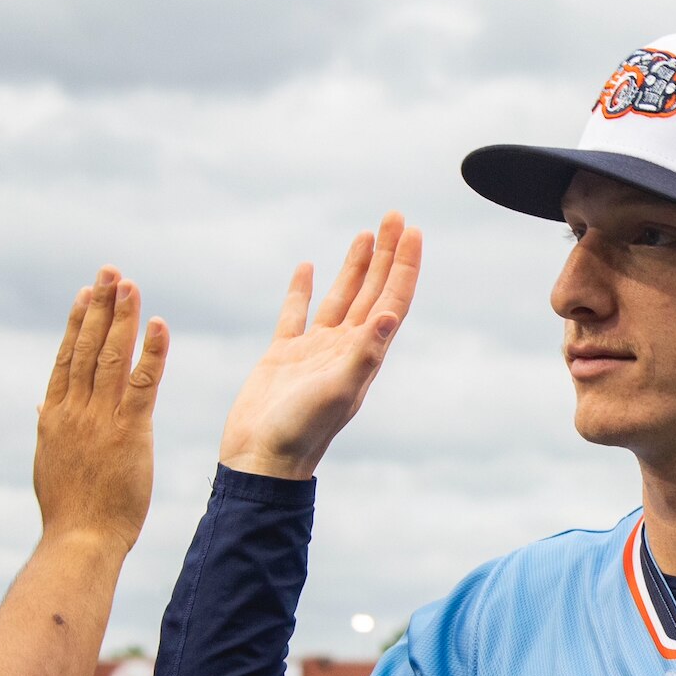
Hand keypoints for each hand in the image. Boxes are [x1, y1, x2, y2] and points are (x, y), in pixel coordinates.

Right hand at [34, 268, 166, 550]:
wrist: (80, 540)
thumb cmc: (69, 510)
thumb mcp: (50, 461)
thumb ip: (49, 428)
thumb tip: (41, 405)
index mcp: (55, 416)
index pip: (67, 358)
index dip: (77, 323)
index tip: (85, 293)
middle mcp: (74, 409)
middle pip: (87, 347)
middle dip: (99, 306)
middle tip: (110, 271)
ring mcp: (100, 419)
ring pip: (111, 357)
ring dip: (121, 317)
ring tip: (129, 284)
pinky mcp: (129, 432)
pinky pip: (143, 384)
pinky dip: (152, 352)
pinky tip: (159, 326)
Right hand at [219, 214, 422, 479]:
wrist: (261, 460)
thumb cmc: (300, 432)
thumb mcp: (338, 392)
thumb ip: (363, 355)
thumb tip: (387, 317)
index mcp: (363, 356)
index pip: (391, 301)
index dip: (405, 267)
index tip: (414, 231)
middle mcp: (344, 349)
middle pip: (372, 291)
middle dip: (386, 254)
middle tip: (396, 215)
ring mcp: (314, 352)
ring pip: (339, 297)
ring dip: (354, 266)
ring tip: (366, 233)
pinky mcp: (282, 355)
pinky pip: (295, 314)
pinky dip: (302, 290)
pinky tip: (307, 267)